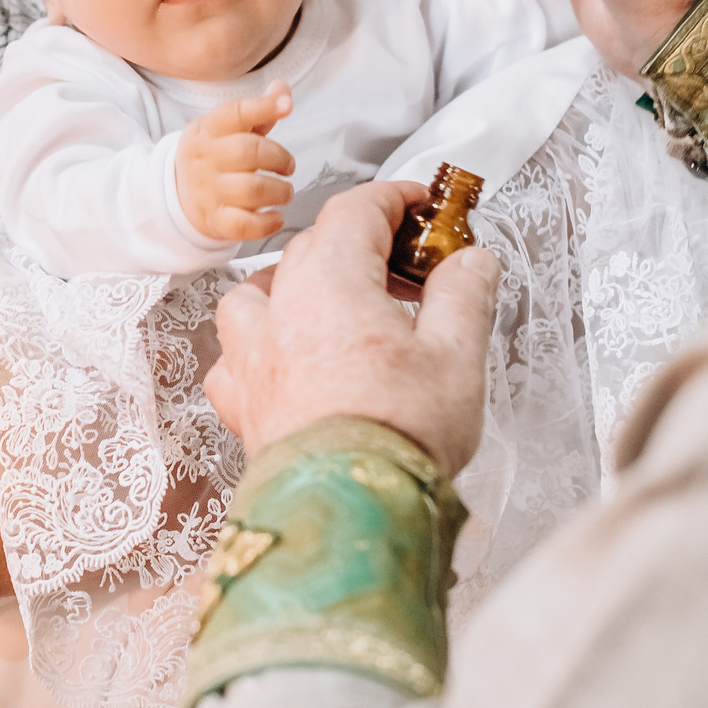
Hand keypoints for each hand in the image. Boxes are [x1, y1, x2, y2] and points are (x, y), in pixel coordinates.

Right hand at [177, 82, 295, 241]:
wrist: (176, 194)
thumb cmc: (214, 155)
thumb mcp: (227, 128)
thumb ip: (258, 110)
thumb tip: (283, 89)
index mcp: (210, 130)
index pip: (235, 113)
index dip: (262, 107)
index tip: (287, 106)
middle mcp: (207, 159)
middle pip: (249, 152)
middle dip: (279, 158)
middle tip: (288, 167)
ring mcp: (209, 191)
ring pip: (252, 189)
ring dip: (279, 191)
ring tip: (284, 192)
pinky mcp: (214, 220)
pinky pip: (244, 225)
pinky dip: (267, 223)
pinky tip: (275, 217)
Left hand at [205, 183, 495, 472]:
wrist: (349, 508)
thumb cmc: (397, 432)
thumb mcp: (457, 353)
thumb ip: (464, 294)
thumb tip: (471, 262)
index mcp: (327, 281)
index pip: (355, 210)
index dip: (393, 199)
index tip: (420, 207)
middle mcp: (278, 310)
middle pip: (311, 246)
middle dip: (361, 244)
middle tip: (408, 266)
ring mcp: (252, 357)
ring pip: (257, 293)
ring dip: (294, 285)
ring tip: (333, 301)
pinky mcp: (243, 404)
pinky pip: (236, 355)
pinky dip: (259, 345)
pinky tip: (283, 359)